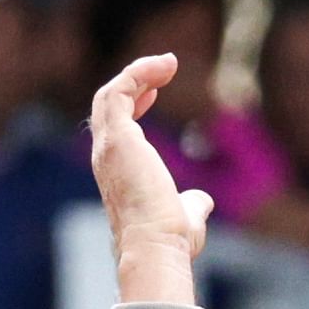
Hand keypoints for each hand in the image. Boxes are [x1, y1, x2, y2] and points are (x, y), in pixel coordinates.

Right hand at [88, 56, 215, 304]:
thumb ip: (192, 204)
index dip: (133, 104)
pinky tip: (164, 67)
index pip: (116, 127)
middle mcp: (106, 156)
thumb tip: (203, 201)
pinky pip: (120, 90)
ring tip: (167, 62)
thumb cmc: (169, 238)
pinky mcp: (117, 136)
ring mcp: (108, 145)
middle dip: (133, 82)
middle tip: (163, 68)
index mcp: (117, 172)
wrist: (157, 246)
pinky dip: (138, 73)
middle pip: (107, 105)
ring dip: (137, 72)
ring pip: (110, 94)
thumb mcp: (186, 215)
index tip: (155, 91)